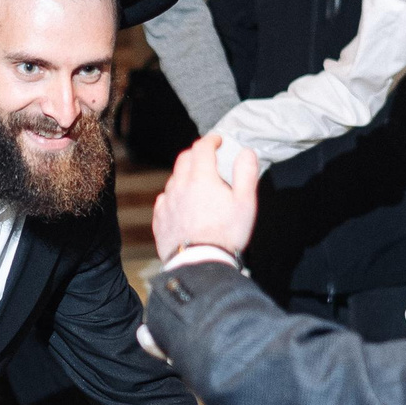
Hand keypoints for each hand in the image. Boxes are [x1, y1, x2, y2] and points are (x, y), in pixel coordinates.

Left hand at [153, 134, 259, 260]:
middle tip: (207, 157)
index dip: (211, 140)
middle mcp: (180, 186)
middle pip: (184, 159)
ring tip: (197, 183)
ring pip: (173, 179)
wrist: (201, 264)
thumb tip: (246, 152)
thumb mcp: (245, 202)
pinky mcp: (160, 220)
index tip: (217, 140)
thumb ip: (246, 173)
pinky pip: (164, 200)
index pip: (201, 148)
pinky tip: (182, 203)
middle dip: (196, 153)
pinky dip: (174, 195)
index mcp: (201, 179)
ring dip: (184, 175)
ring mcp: (167, 203)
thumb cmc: (226, 234)